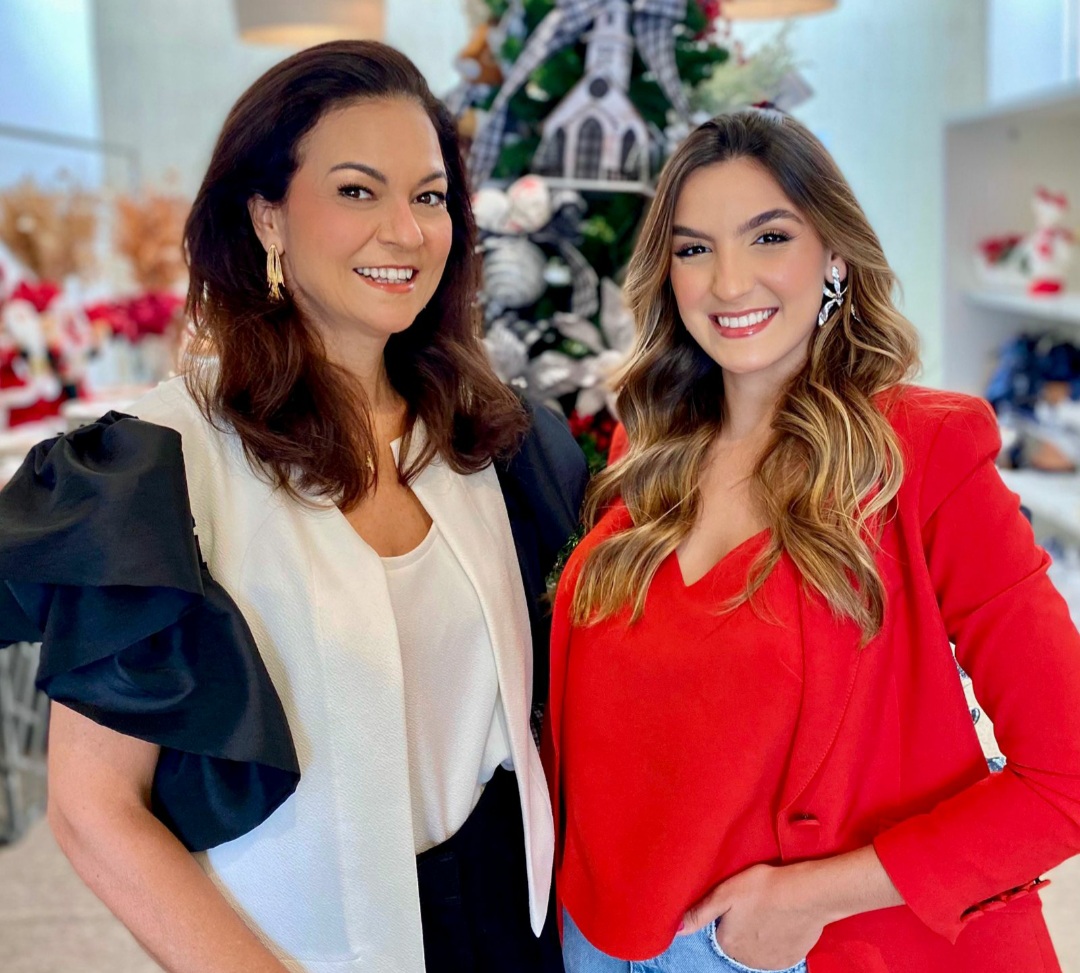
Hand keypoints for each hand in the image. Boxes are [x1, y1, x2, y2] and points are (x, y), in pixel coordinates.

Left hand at [677, 863, 824, 970]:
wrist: (806, 894)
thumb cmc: (763, 887)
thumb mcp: (724, 893)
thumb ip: (699, 913)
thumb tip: (675, 930)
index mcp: (727, 943)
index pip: (721, 930)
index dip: (729, 912)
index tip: (740, 898)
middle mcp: (746, 959)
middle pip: (740, 941)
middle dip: (745, 925)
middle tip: (756, 902)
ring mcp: (770, 962)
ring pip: (759, 946)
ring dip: (762, 933)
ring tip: (770, 909)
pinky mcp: (790, 959)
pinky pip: (779, 949)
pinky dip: (780, 937)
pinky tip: (783, 919)